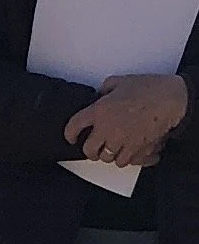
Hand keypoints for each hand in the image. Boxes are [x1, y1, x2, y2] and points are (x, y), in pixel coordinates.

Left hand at [66, 72, 189, 169]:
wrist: (172, 98)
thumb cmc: (150, 88)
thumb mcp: (123, 81)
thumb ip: (107, 87)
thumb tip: (100, 94)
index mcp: (100, 111)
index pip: (73, 127)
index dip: (70, 134)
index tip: (72, 138)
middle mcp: (107, 129)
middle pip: (89, 150)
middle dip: (91, 150)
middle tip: (96, 146)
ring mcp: (121, 141)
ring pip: (106, 158)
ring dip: (109, 154)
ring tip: (115, 147)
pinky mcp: (135, 149)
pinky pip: (124, 162)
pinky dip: (125, 158)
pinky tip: (128, 150)